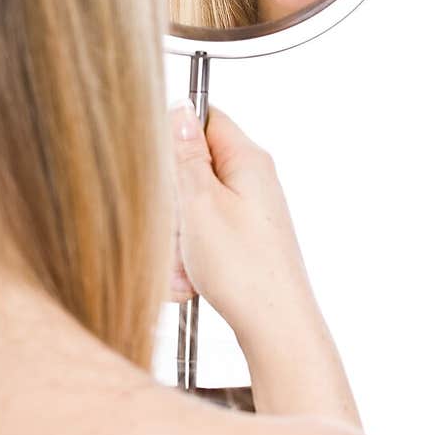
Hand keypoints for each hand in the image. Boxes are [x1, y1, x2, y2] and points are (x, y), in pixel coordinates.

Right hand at [168, 100, 317, 354]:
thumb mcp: (200, 204)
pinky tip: (191, 281)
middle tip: (177, 230)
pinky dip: (188, 257)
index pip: (202, 120)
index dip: (172, 139)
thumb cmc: (244, 269)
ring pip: (189, 207)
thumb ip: (184, 154)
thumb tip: (178, 107)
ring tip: (185, 265)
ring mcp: (247, 210)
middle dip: (171, 203)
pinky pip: (200, 236)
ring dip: (175, 237)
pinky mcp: (241, 238)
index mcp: (247, 160)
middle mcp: (251, 180)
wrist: (276, 327)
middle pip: (190, 168)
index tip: (158, 169)